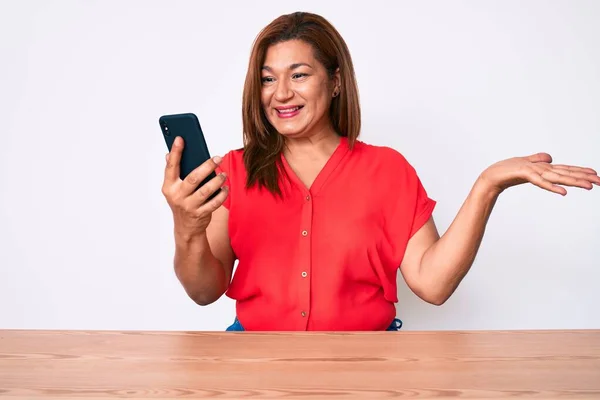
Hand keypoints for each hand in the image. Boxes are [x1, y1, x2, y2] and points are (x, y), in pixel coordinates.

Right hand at [161, 136, 228, 236]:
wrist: (186, 228)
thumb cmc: (182, 202)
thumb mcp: (174, 188)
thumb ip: (173, 172)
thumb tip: (168, 154)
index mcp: (169, 187)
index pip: (171, 167)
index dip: (176, 152)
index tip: (181, 138)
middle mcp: (177, 196)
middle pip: (193, 178)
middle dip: (207, 166)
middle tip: (218, 158)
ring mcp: (189, 206)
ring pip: (206, 190)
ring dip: (217, 180)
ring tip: (223, 174)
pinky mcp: (200, 214)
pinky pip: (214, 202)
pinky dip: (222, 194)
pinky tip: (226, 188)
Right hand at [479, 152, 599, 195]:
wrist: (490, 176)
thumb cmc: (505, 171)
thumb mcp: (525, 165)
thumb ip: (537, 161)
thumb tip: (550, 158)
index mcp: (542, 167)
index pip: (566, 169)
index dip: (581, 172)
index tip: (596, 176)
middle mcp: (541, 168)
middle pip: (566, 172)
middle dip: (584, 177)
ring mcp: (533, 171)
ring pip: (557, 177)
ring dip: (573, 181)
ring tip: (589, 186)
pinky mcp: (523, 174)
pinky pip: (540, 182)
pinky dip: (552, 187)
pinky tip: (563, 192)